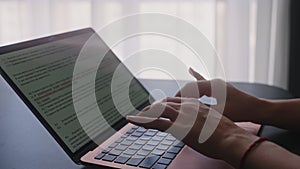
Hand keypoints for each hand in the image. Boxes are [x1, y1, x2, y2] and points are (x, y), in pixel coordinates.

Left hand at [127, 98, 257, 166]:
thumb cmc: (226, 135)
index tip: (158, 108)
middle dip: (152, 107)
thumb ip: (204, 122)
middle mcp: (187, 106)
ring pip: (157, 110)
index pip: (175, 101)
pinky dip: (141, 120)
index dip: (164, 104)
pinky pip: (154, 121)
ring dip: (145, 113)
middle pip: (164, 103)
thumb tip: (199, 128)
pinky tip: (132, 120)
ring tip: (134, 117)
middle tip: (143, 112)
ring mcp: (182, 115)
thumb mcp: (214, 123)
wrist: (231, 138)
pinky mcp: (177, 125)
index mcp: (196, 104)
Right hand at [175, 68, 269, 121]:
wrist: (257, 109)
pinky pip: (204, 83)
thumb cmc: (241, 112)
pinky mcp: (220, 88)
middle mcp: (214, 82)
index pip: (191, 88)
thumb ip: (202, 112)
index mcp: (214, 86)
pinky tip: (190, 70)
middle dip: (182, 95)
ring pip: (197, 86)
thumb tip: (186, 114)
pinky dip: (196, 77)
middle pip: (192, 86)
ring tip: (176, 97)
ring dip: (188, 93)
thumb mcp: (219, 114)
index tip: (171, 104)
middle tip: (171, 103)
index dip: (180, 96)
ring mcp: (217, 84)